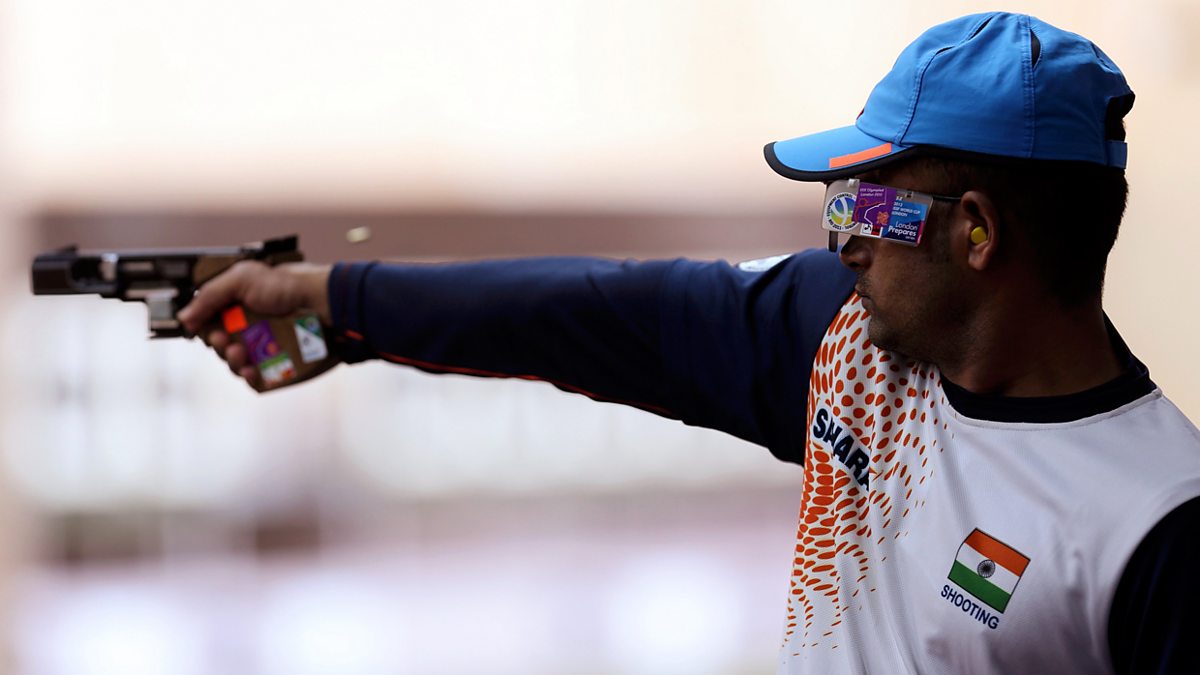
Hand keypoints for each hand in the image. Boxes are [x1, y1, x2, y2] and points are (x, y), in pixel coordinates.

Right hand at [177, 261, 334, 386]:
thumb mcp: (242, 279)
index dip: (204, 329)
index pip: (210, 324)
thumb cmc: (287, 286)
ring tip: (241, 352)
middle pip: (221, 346)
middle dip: (219, 345)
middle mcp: (249, 327)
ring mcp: (263, 347)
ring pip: (236, 363)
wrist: (323, 303)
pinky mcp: (277, 364)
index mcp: (238, 307)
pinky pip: (257, 378)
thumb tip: (184, 317)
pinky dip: (249, 377)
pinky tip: (251, 372)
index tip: (206, 330)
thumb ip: (210, 295)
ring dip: (232, 360)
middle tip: (226, 340)